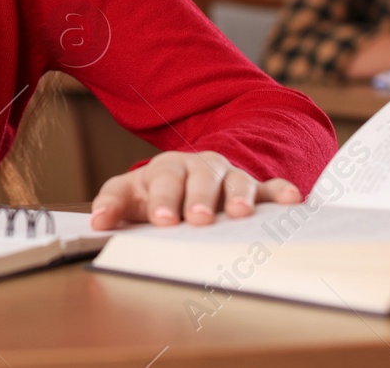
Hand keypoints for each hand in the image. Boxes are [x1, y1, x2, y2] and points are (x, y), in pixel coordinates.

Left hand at [89, 150, 301, 228]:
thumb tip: (97, 222)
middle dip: (199, 198)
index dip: (163, 199)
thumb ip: (112, 205)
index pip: (163, 182)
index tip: (162, 219)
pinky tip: (292, 200)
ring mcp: (228, 177)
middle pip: (200, 179)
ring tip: (239, 214)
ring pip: (236, 181)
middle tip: (197, 219)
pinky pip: (270, 187)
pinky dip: (281, 192)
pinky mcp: (254, 188)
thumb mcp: (129, 195)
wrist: (183, 177)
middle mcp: (199, 167)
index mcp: (166, 168)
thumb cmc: (155, 192)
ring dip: (238, 196)